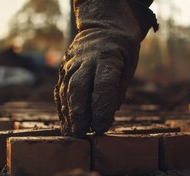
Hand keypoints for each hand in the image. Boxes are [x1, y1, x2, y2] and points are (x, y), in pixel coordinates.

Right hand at [54, 0, 156, 137]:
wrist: (103, 26)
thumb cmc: (122, 49)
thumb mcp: (130, 65)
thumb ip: (119, 89)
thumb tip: (108, 114)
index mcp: (107, 58)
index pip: (103, 86)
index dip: (101, 109)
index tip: (101, 127)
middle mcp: (85, 60)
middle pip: (78, 89)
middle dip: (79, 114)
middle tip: (81, 135)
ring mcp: (71, 64)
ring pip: (66, 91)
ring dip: (68, 115)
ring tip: (72, 134)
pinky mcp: (63, 69)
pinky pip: (60, 90)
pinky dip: (62, 108)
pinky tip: (66, 123)